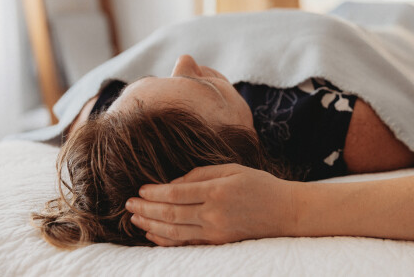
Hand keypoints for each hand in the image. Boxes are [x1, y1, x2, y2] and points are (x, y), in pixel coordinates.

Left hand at [125, 164, 296, 245]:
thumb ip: (202, 173)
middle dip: (146, 209)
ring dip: (150, 225)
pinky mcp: (218, 243)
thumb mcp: (233, 169)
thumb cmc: (260, 185)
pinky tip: (153, 235)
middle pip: (170, 214)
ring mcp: (215, 232)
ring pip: (173, 232)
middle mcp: (213, 214)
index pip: (176, 192)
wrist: (285, 212)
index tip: (140, 188)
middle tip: (128, 204)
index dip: (154, 192)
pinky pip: (185, 244)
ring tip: (134, 218)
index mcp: (217, 191)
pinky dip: (166, 240)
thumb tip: (174, 182)